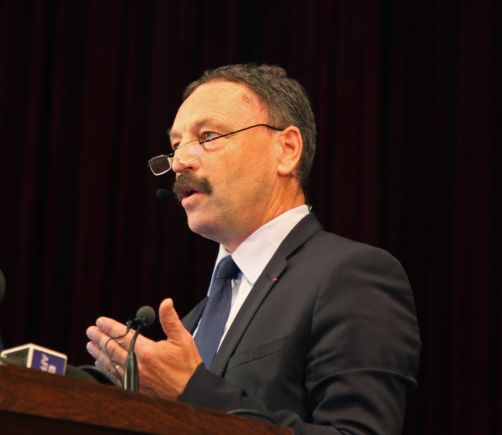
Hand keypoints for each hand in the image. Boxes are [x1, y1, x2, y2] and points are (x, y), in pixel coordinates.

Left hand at [86, 298, 202, 398]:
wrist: (191, 391)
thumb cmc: (188, 365)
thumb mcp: (182, 338)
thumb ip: (170, 319)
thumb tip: (166, 302)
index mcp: (147, 352)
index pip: (123, 336)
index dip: (110, 327)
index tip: (100, 321)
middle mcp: (137, 366)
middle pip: (113, 349)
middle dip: (100, 338)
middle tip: (91, 331)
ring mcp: (135, 379)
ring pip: (111, 364)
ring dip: (99, 353)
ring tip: (91, 345)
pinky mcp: (135, 388)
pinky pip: (115, 377)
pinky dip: (106, 369)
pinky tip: (101, 364)